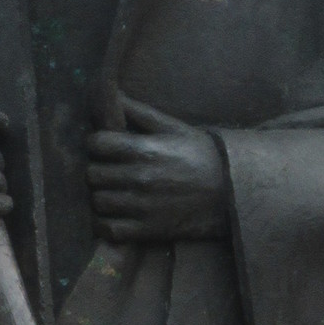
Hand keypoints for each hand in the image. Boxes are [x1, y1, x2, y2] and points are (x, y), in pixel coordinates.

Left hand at [86, 96, 227, 242]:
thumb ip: (141, 113)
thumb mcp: (175, 128)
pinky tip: (112, 215)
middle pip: (92, 174)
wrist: (231, 192)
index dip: (95, 143)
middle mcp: (138, 178)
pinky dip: (105, 223)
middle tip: (105, 169)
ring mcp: (141, 206)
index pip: (97, 143)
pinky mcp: (146, 229)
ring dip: (100, 196)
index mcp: (144, 149)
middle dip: (96, 169)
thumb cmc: (202, 155)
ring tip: (110, 192)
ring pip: (97, 201)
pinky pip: (109, 229)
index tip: (102, 146)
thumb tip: (113, 95)